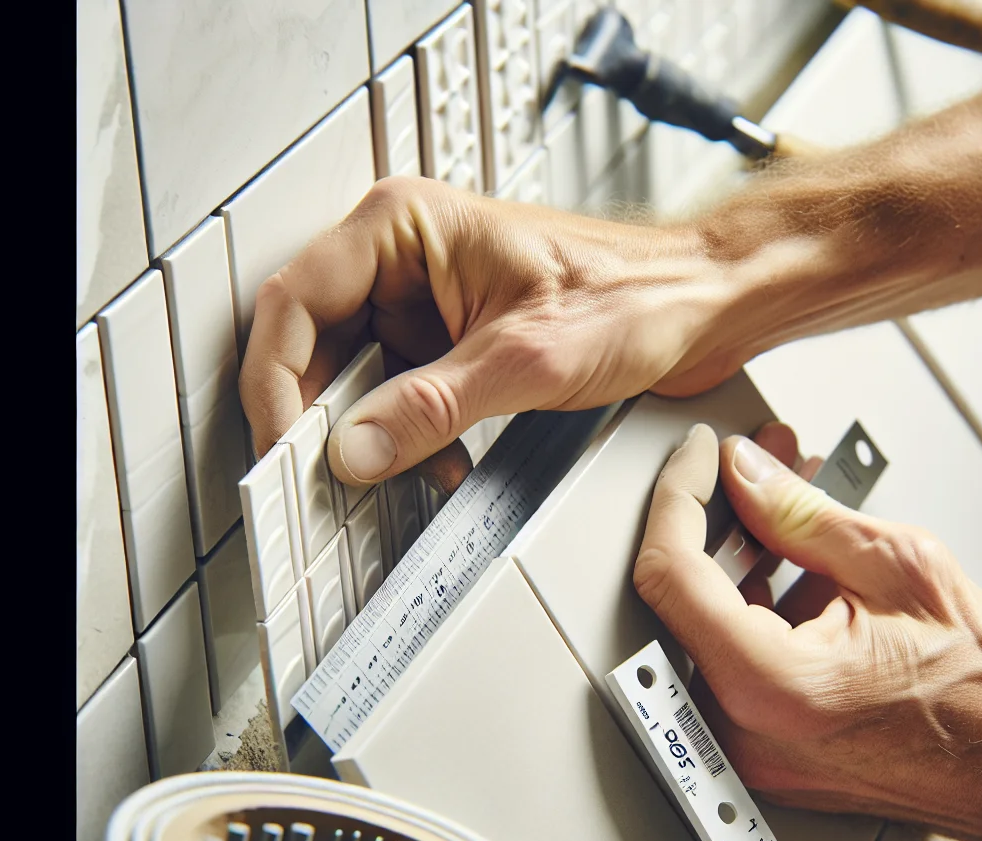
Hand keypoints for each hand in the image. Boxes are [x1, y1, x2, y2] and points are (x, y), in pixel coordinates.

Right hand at [238, 177, 742, 489]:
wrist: (704, 306)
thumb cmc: (640, 294)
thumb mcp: (525, 361)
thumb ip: (431, 408)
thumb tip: (355, 449)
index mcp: (406, 226)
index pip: (296, 301)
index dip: (276, 381)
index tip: (284, 445)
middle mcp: (406, 254)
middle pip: (314, 339)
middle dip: (320, 413)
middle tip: (318, 474)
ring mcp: (427, 296)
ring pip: (354, 372)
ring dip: (369, 430)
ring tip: (387, 474)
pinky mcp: (452, 336)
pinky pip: (399, 389)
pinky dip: (407, 433)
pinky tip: (431, 467)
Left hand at [631, 424, 981, 840]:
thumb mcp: (899, 568)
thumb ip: (803, 515)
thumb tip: (747, 474)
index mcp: (768, 686)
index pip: (672, 573)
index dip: (681, 496)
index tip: (702, 456)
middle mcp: (743, 729)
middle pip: (688, 596)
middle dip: (729, 514)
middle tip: (766, 461)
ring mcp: (752, 747)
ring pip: (714, 624)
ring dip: (751, 554)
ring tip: (801, 504)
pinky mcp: (768, 749)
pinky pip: (739, 659)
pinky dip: (765, 603)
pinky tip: (808, 564)